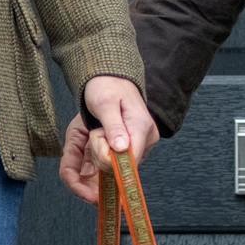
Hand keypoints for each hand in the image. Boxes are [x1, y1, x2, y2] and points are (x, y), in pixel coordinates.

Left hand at [57, 75, 161, 202]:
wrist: (110, 79)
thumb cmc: (106, 87)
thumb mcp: (104, 103)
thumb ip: (113, 127)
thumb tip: (122, 149)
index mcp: (141, 128)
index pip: (130, 160)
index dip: (109, 158)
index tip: (98, 138)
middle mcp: (147, 139)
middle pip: (123, 165)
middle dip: (102, 152)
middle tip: (97, 131)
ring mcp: (142, 144)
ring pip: (118, 165)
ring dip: (102, 153)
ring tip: (101, 131)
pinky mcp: (135, 147)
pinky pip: (118, 160)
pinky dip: (105, 153)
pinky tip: (104, 138)